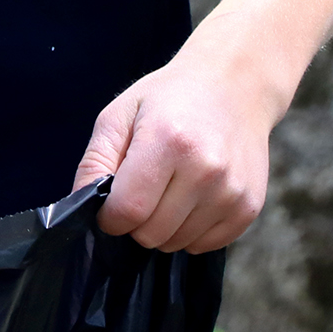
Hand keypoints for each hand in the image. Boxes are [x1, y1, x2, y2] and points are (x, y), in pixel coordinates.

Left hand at [70, 47, 279, 253]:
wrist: (235, 85)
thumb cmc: (170, 98)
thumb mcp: (121, 114)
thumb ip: (95, 161)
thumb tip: (83, 205)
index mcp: (169, 141)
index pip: (128, 211)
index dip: (111, 215)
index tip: (112, 201)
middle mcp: (206, 169)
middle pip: (151, 234)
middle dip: (137, 221)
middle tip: (144, 188)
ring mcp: (232, 191)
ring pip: (177, 244)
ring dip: (164, 226)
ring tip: (172, 187)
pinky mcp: (249, 207)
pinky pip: (204, 246)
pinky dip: (191, 231)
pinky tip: (194, 196)